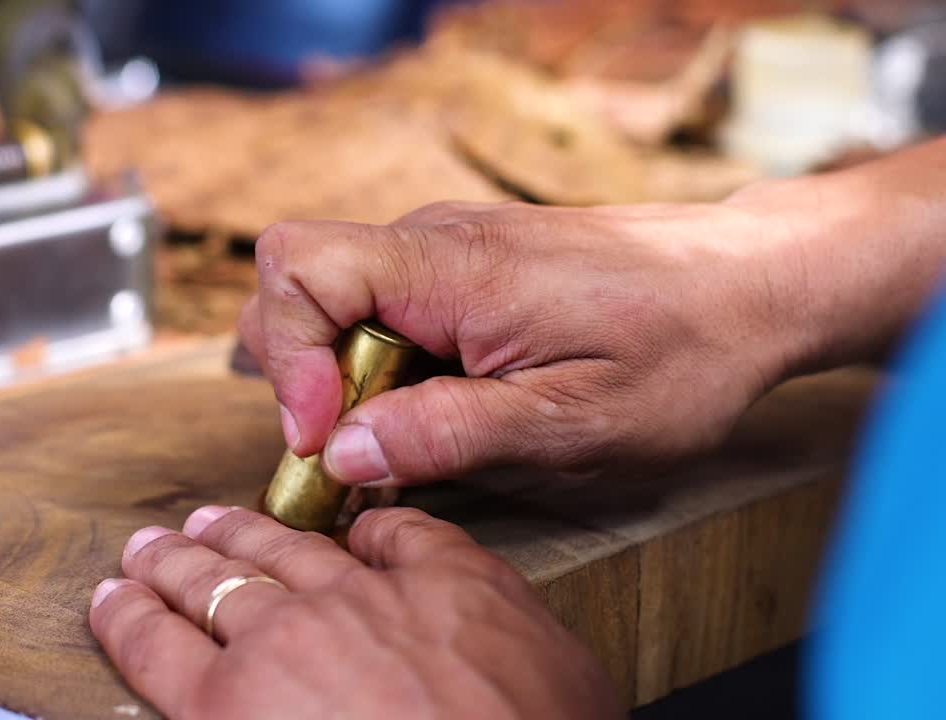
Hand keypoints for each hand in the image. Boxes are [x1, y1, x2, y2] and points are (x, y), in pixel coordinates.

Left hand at [89, 506, 623, 719]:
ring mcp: (277, 651)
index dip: (337, 533)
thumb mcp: (552, 659)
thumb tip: (411, 549)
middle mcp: (345, 604)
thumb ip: (474, 592)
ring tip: (143, 553)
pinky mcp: (221, 706)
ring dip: (169, 563)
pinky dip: (127, 620)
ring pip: (208, 585)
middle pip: (272, 553)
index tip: (312, 534)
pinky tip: (112, 605)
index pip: (377, 538)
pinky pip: (156, 649)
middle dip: (228, 536)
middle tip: (194, 526)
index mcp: (429, 586)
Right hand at [238, 198, 806, 486]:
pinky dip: (383, 366)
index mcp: (449, 266)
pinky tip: (437, 409)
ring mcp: (446, 249)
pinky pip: (385, 308)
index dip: (288, 355)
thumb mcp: (569, 421)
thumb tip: (339, 453)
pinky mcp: (464, 268)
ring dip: (344, 377)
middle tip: (356, 448)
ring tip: (405, 437)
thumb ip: (446, 434)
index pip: (299, 267)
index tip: (324, 434)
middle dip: (303, 373)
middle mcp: (434, 240)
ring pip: (336, 301)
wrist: (750, 285)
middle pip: (298, 283)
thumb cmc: (680, 351)